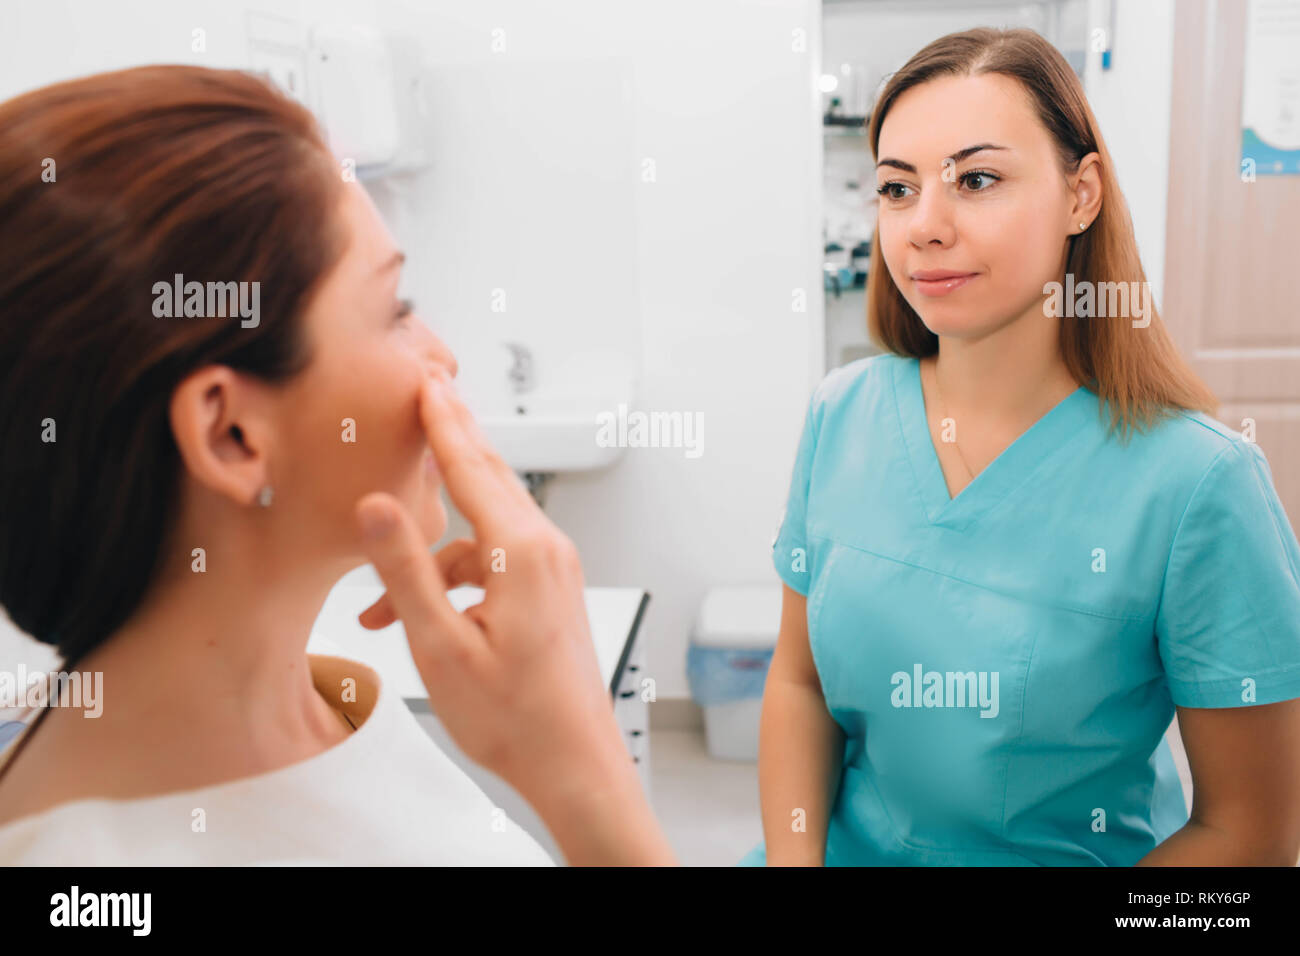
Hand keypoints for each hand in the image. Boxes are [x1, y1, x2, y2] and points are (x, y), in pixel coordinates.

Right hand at [352, 369, 624, 799]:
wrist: (573, 763)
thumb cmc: (515, 717)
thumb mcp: (441, 646)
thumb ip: (406, 570)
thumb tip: (376, 506)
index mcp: (522, 552)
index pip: (472, 467)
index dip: (442, 423)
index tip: (426, 382)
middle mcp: (546, 549)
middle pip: (488, 478)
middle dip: (451, 442)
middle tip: (426, 398)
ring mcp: (552, 570)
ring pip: (481, 532)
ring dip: (430, 558)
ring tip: (380, 609)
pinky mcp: (549, 591)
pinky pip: (493, 564)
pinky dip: (452, 581)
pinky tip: (414, 621)